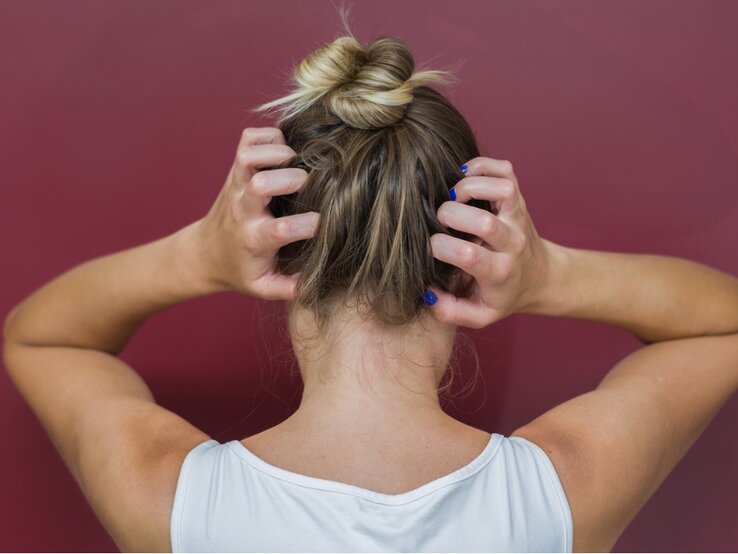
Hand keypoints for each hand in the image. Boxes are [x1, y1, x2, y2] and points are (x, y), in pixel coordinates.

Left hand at [191, 127, 319, 299]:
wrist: (204, 253)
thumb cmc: (240, 270)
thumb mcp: (263, 287)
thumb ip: (290, 288)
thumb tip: (316, 281)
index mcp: (254, 239)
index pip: (282, 229)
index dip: (308, 225)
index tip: (319, 226)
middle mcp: (243, 208)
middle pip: (262, 183)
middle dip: (294, 180)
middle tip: (306, 188)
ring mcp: (237, 184)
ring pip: (250, 155)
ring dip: (278, 153)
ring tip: (294, 164)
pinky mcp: (235, 168)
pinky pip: (249, 139)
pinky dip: (269, 136)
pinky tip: (282, 151)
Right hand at [425, 157, 553, 327]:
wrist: (541, 278)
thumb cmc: (503, 295)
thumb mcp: (478, 314)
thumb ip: (449, 311)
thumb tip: (426, 292)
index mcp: (499, 272)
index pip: (468, 255)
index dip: (440, 247)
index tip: (432, 248)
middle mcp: (512, 242)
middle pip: (482, 222)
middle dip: (449, 215)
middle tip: (440, 221)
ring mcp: (517, 216)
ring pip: (501, 188)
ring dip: (469, 186)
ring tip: (453, 197)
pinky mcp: (518, 198)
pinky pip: (505, 170)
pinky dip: (482, 166)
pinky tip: (466, 179)